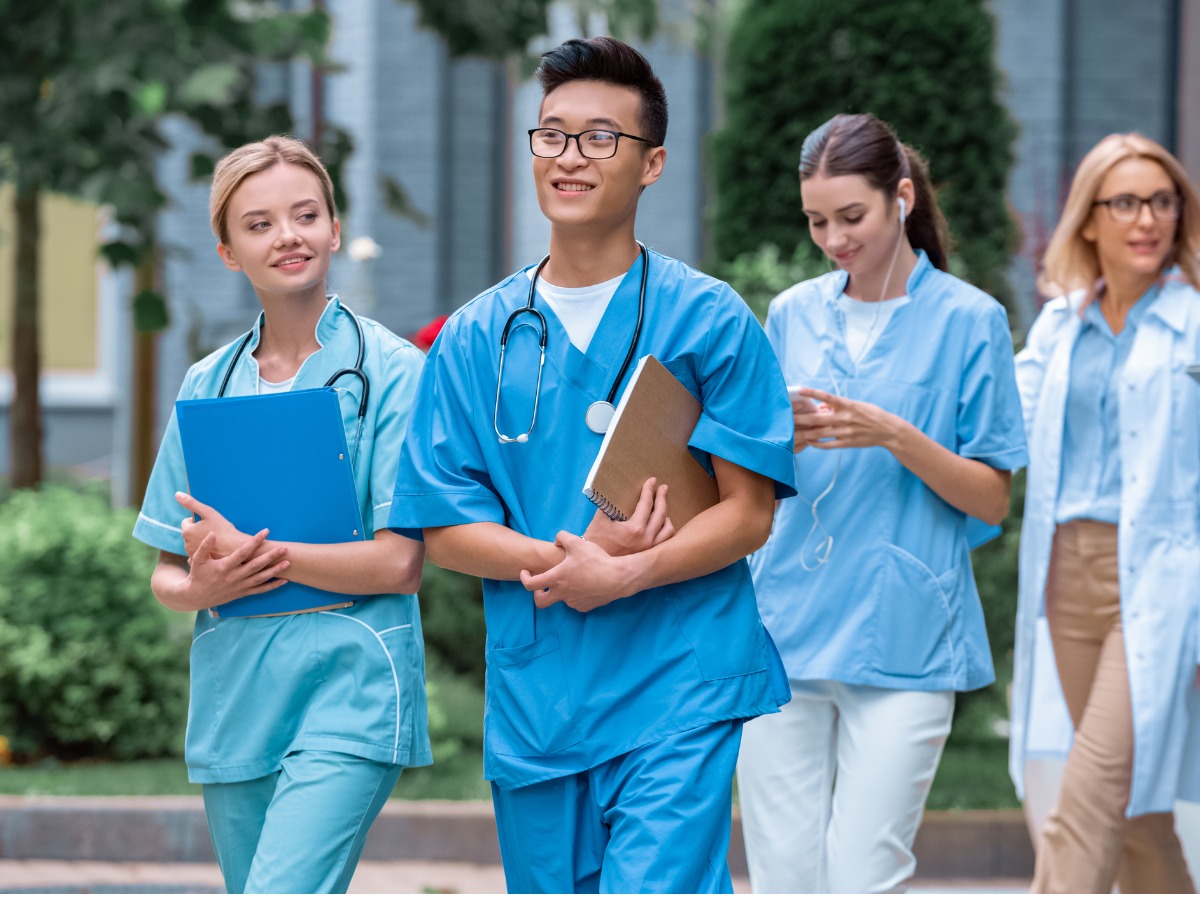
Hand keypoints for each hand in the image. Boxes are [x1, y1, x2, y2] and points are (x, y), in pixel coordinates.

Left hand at [178, 492, 246, 558]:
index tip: (209, 522)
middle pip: (190, 532)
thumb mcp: (208, 512)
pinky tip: (214, 549)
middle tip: (213, 530)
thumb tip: (177, 494)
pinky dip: (204, 550)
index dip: (198, 520)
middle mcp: (186, 544)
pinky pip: (199, 552)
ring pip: (194, 542)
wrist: (235, 549)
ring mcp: (192, 554)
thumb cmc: (223, 529)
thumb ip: (192, 503)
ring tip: (215, 540)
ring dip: (201, 540)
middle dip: (199, 530)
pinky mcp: (199, 561)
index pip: (187, 521)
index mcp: (186, 531)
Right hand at [179, 530, 289, 609]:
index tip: (266, 531)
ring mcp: (240, 586)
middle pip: (256, 566)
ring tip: (288, 562)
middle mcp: (234, 577)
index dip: (255, 541)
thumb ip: (205, 546)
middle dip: (271, 557)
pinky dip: (272, 586)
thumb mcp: (197, 559)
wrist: (196, 596)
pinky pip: (260, 590)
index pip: (243, 552)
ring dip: (275, 571)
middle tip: (284, 548)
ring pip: (261, 578)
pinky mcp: (242, 593)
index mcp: (224, 567)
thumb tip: (213, 533)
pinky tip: (284, 581)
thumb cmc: (198, 575)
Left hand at [519, 532, 638, 612]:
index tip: (526, 573)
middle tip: (541, 586)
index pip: (530, 584)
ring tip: (575, 577)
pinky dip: (576, 594)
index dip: (524, 578)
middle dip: (537, 594)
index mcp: (556, 579)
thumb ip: (562, 537)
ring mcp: (574, 602)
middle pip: (541, 602)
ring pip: (562, 599)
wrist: (617, 578)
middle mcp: (562, 594)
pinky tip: (586, 584)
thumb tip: (557, 541)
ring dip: (562, 590)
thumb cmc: (596, 560)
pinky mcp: (585, 607)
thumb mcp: (577, 542)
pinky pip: (576, 601)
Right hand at [584, 477, 674, 554]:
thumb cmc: (595, 542)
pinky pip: (664, 543)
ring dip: (667, 517)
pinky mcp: (648, 558)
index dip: (649, 490)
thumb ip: (608, 503)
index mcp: (635, 529)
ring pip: (668, 530)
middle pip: (661, 514)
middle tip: (663, 488)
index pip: (647, 504)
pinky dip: (666, 533)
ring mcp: (649, 550)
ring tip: (664, 510)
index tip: (652, 481)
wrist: (594, 567)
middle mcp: (646, 540)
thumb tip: (613, 490)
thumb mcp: (600, 519)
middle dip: (662, 498)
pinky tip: (662, 528)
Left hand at [793, 387, 900, 450]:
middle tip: (786, 418)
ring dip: (804, 433)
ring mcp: (845, 431)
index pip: (826, 397)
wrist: (888, 430)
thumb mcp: (856, 404)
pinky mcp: (847, 443)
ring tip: (791, 433)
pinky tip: (809, 441)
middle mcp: (844, 418)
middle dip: (800, 419)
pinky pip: (828, 444)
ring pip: (819, 433)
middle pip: (816, 418)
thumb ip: (837, 405)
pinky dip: (817, 443)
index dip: (812, 393)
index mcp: (847, 405)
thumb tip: (821, 406)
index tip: (800, 390)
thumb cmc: (871, 414)